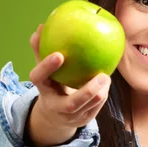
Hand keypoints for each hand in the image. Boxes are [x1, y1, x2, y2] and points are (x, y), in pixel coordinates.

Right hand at [26, 24, 110, 146]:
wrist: (55, 115)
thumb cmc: (52, 84)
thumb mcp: (45, 70)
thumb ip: (42, 50)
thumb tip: (41, 26)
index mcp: (42, 90)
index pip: (39, 79)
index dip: (47, 67)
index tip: (60, 54)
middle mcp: (55, 107)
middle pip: (71, 104)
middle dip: (88, 91)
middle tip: (102, 75)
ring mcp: (71, 117)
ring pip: (88, 107)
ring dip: (100, 92)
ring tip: (107, 77)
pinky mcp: (84, 120)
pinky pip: (96, 108)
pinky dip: (103, 95)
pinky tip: (107, 83)